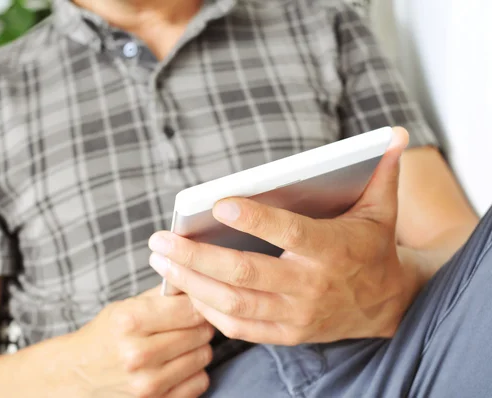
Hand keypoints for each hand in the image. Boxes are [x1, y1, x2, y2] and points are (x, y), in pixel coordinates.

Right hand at [67, 286, 213, 397]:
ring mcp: (148, 383)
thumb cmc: (106, 336)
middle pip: (200, 332)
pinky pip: (200, 381)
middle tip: (188, 324)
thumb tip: (194, 281)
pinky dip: (194, 372)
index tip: (193, 304)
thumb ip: (162, 293)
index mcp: (130, 322)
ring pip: (204, 356)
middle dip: (199, 324)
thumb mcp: (125, 307)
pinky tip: (178, 365)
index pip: (189, 308)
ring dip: (198, 348)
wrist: (78, 374)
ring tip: (181, 344)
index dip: (196, 303)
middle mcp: (138, 354)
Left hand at [148, 127, 419, 344]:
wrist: (387, 306)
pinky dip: (209, 311)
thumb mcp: (381, 210)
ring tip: (161, 261)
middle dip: (196, 257)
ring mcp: (297, 315)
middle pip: (245, 273)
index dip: (255, 220)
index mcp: (332, 249)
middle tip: (160, 239)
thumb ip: (383, 173)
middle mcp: (311, 286)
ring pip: (235, 302)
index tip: (217, 205)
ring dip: (192, 283)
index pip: (290, 233)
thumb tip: (395, 135)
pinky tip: (186, 290)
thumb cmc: (372, 250)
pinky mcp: (288, 334)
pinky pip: (241, 328)